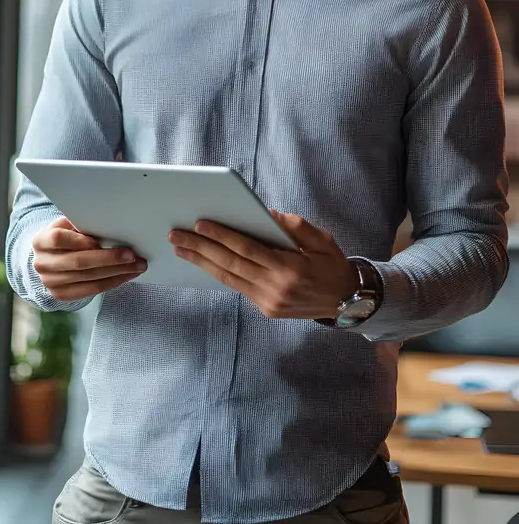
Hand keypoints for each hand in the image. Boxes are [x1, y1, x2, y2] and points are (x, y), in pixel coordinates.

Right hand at [32, 216, 146, 300]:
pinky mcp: (61, 295)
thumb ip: (81, 224)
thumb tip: (110, 224)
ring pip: (88, 279)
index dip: (80, 241)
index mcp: (41, 240)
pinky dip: (111, 283)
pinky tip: (125, 276)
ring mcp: (50, 282)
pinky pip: (91, 291)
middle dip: (109, 259)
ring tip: (137, 266)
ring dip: (117, 273)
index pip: (58, 239)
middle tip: (133, 255)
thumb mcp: (67, 225)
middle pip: (79, 262)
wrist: (49, 258)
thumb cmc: (64, 236)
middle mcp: (42, 263)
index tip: (100, 241)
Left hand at [168, 212, 357, 319]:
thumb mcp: (321, 240)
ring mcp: (269, 302)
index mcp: (289, 268)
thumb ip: (295, 226)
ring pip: (228, 278)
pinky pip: (238, 288)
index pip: (247, 249)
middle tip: (177, 236)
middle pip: (230, 264)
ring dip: (202, 262)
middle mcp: (275, 287)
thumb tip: (267, 214)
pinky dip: (218, 274)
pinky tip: (203, 263)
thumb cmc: (332, 266)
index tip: (200, 224)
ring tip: (180, 249)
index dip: (222, 236)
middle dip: (201, 248)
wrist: (346, 302)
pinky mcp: (266, 309)